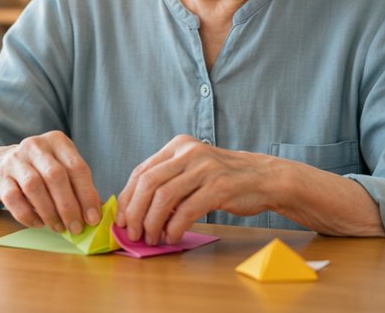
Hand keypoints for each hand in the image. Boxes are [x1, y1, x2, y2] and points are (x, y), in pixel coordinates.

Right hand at [0, 130, 102, 233]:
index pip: (77, 167)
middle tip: (76, 228)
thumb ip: (80, 187)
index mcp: (57, 141)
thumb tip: (97, 215)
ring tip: (59, 228)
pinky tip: (40, 224)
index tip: (93, 219)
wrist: (4, 164)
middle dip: (68, 206)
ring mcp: (15, 160)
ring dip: (49, 212)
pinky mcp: (1, 177)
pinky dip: (29, 215)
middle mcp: (35, 146)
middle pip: (55, 176)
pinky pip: (14, 199)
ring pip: (34, 187)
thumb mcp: (64, 169)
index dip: (87, 195)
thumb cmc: (43, 170)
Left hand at [116, 135, 274, 244]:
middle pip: (149, 183)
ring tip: (152, 238)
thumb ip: (168, 180)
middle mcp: (189, 152)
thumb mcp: (192, 169)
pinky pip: (187, 210)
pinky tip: (171, 237)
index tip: (121, 219)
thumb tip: (135, 209)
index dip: (127, 197)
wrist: (262, 178)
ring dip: (153, 223)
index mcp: (178, 145)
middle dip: (135, 212)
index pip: (142, 171)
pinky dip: (174, 227)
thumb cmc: (222, 178)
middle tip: (132, 233)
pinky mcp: (219, 187)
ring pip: (165, 197)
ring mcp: (205, 168)